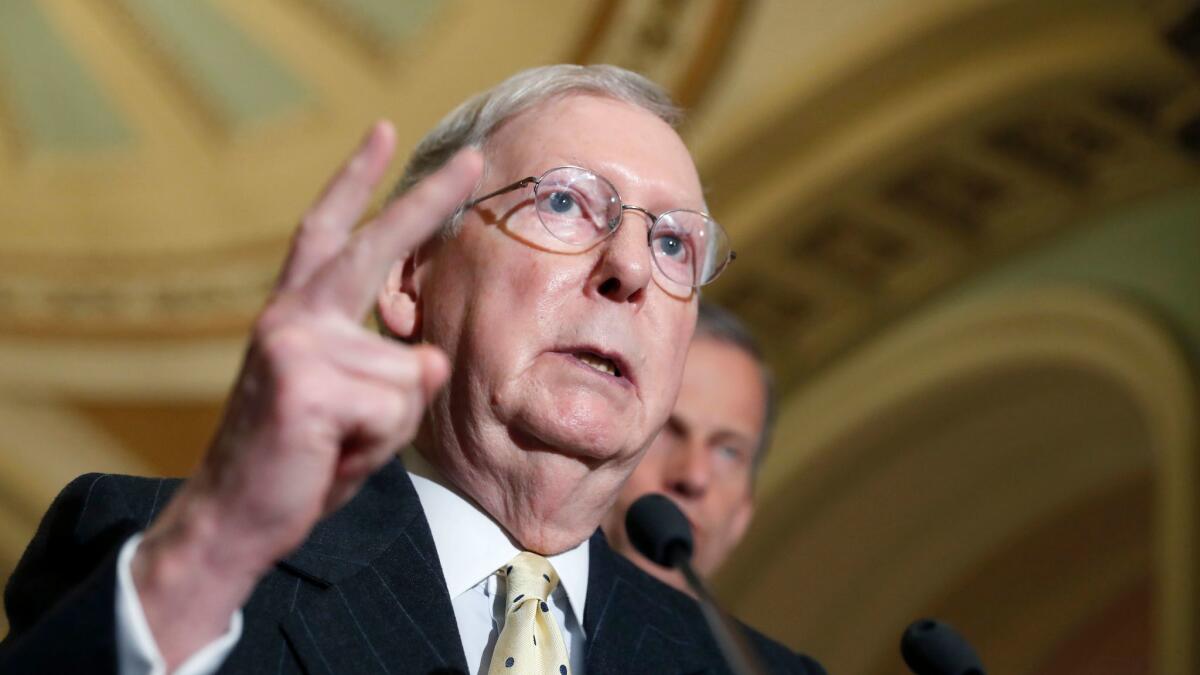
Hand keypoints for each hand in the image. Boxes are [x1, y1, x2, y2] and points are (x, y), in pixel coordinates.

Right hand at [132, 122, 481, 666]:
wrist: (234, 520)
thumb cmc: (302, 462)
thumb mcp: (360, 410)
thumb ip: (396, 374)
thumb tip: (432, 358)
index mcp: (299, 315)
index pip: (328, 233)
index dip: (355, 180)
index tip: (384, 131)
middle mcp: (292, 316)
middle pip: (374, 248)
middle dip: (429, 201)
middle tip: (476, 159)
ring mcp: (294, 344)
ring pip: (410, 373)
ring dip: (392, 424)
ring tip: (340, 444)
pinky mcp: (305, 384)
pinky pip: (396, 408)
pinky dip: (379, 445)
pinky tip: (332, 455)